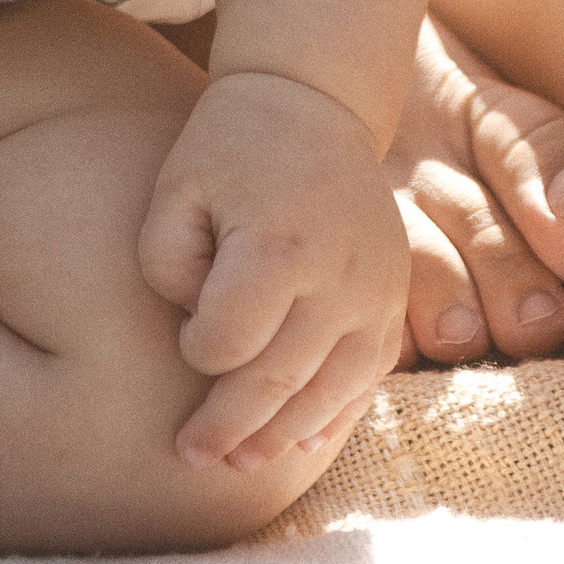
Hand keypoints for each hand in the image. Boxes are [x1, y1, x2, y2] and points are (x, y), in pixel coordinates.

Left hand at [138, 69, 408, 471]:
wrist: (315, 102)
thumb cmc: (230, 147)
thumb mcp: (175, 187)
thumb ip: (168, 263)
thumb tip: (197, 327)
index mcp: (278, 243)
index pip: (231, 339)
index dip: (199, 352)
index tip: (186, 339)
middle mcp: (339, 274)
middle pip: (279, 379)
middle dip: (230, 427)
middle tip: (191, 456)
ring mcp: (377, 292)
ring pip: (330, 391)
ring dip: (282, 435)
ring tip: (239, 462)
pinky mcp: (395, 301)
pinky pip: (369, 377)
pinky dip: (333, 414)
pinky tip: (299, 440)